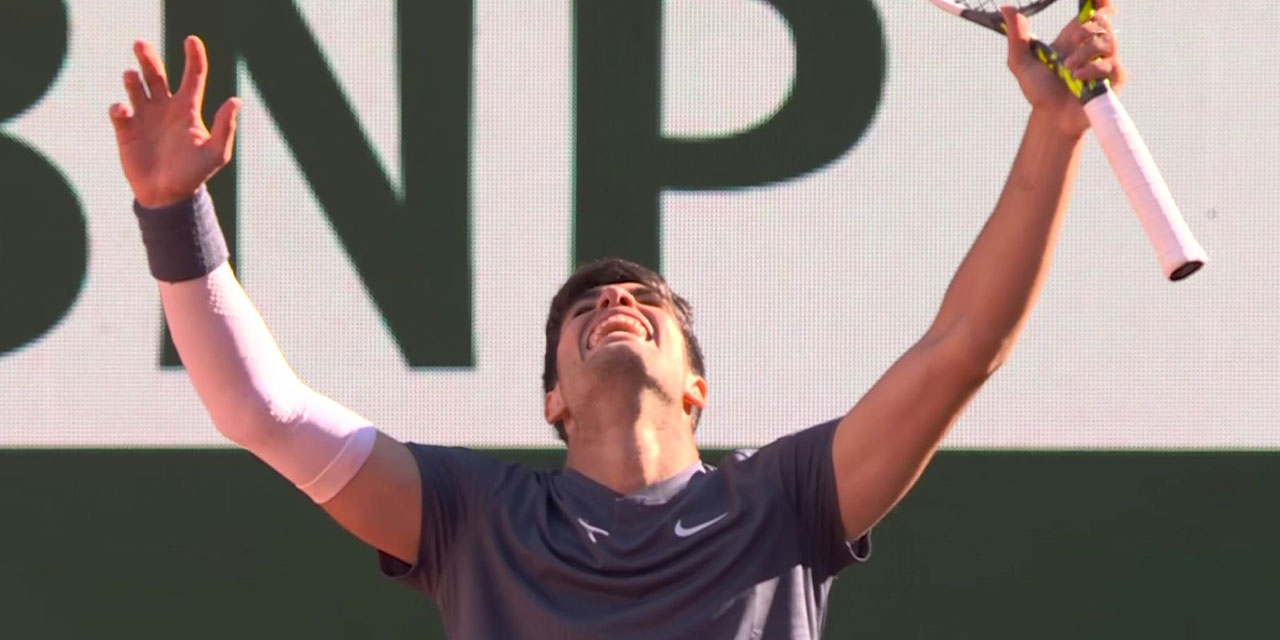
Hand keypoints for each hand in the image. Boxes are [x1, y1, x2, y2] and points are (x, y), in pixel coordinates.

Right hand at [109, 36, 240, 208]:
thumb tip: (236, 100)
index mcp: (187, 110)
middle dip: (148, 58)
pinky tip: (123, 111)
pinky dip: (119, 107)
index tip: (191, 40)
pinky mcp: (126, 129)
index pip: (193, 76)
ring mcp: (145, 117)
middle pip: (157, 74)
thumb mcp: (215, 153)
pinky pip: (119, 111)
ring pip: (136, 87)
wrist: (168, 197)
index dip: (193, 57)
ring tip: (131, 76)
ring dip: (133, 78)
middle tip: (140, 44)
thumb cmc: (194, 174)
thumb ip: (224, 127)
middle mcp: (165, 108)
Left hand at [1002, 0, 1125, 136]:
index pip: (1093, 11)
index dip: (1099, 1)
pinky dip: (1092, 69)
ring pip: (1108, 41)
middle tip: (1073, 40)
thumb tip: (1006, 8)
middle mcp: (1091, 46)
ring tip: (1068, 68)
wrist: (1050, 118)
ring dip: (1085, 52)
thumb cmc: (1039, 90)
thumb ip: (1016, 36)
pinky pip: (1111, 65)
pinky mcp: (1114, 79)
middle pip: (1103, 22)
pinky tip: (1077, 78)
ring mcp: (1105, 61)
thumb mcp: (1021, 62)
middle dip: (1086, 28)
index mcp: (1073, 37)